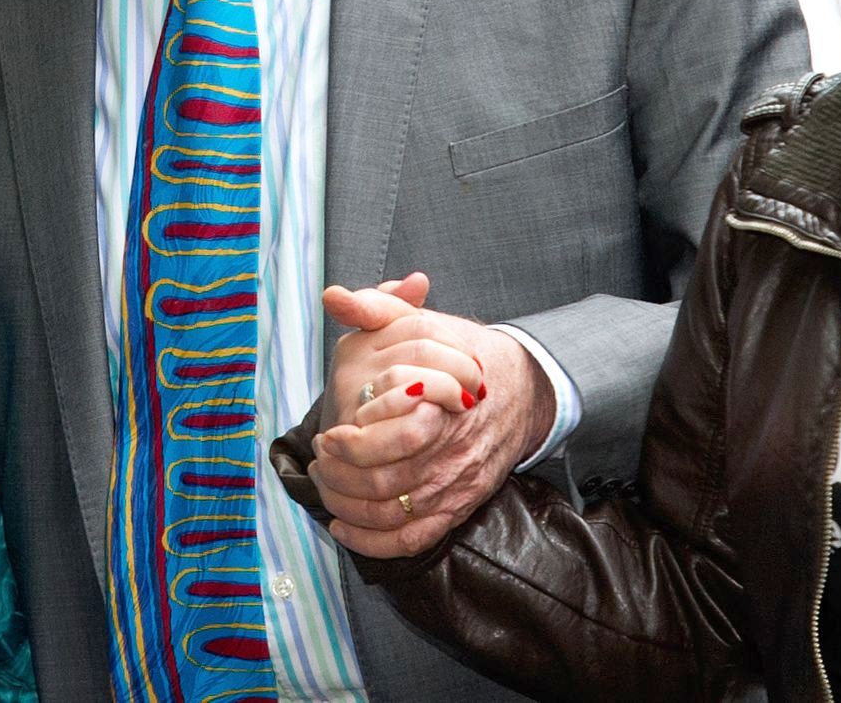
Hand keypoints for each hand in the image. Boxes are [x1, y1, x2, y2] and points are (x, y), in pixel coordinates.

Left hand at [307, 277, 556, 557]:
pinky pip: (411, 540)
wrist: (521, 390)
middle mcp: (450, 453)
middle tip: (320, 459)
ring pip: (391, 515)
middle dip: (339, 477)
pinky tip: (343, 527)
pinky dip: (372, 543)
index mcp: (442, 408)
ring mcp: (455, 486)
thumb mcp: (421, 323)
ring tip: (326, 484)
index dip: (349, 445)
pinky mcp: (456, 508)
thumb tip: (333, 296)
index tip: (327, 434)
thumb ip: (376, 308)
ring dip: (347, 507)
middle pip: (384, 483)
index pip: (390, 441)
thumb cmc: (461, 356)